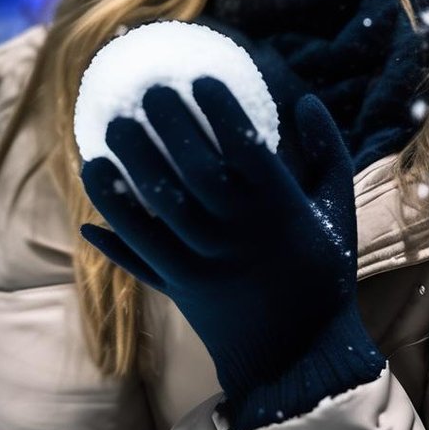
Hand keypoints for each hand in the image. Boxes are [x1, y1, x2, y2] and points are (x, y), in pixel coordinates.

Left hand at [78, 79, 380, 419]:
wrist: (300, 351)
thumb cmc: (322, 270)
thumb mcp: (338, 208)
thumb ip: (329, 152)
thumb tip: (304, 99)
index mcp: (281, 210)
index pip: (247, 148)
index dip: (222, 110)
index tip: (201, 78)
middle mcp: (239, 233)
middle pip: (193, 170)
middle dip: (168, 126)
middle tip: (148, 91)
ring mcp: (204, 263)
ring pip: (156, 210)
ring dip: (127, 169)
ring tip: (108, 131)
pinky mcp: (178, 288)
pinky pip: (138, 255)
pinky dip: (111, 229)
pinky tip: (90, 195)